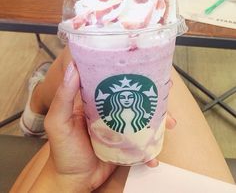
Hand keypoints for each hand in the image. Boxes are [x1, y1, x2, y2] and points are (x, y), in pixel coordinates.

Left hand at [44, 62, 176, 189]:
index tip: (145, 64)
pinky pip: (143, 140)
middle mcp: (110, 110)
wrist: (74, 180)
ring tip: (170, 122)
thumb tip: (73, 67)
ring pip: (143, 116)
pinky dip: (152, 146)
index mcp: (95, 101)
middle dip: (151, 93)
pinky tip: (155, 154)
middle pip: (133, 96)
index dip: (128, 71)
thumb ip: (63, 97)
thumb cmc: (64, 151)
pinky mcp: (126, 144)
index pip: (113, 80)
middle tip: (167, 90)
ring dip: (158, 118)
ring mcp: (120, 127)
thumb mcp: (58, 122)